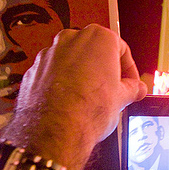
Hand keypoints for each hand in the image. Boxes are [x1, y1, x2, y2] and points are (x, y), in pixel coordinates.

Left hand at [5, 24, 147, 169]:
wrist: (55, 131)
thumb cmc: (87, 110)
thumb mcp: (122, 99)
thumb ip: (132, 88)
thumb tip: (135, 89)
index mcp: (98, 38)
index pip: (121, 49)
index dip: (129, 70)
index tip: (131, 84)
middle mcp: (71, 39)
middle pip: (94, 52)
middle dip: (104, 71)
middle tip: (112, 92)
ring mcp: (49, 54)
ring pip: (72, 61)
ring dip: (82, 76)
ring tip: (90, 100)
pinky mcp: (34, 70)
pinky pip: (54, 73)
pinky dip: (62, 84)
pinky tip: (70, 103)